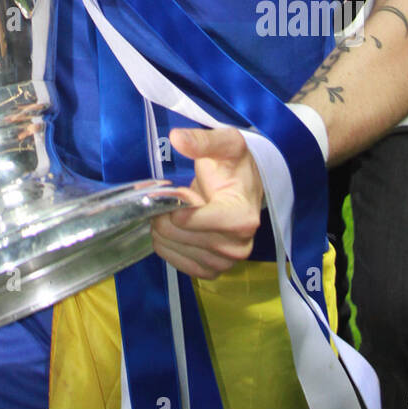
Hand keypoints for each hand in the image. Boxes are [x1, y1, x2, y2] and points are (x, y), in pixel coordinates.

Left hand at [150, 126, 262, 278]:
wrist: (244, 187)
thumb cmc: (234, 165)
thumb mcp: (225, 143)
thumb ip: (202, 140)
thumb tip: (177, 138)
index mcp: (242, 218)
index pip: (196, 221)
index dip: (179, 206)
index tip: (179, 191)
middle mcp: (237, 246)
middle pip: (180, 235)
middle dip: (166, 213)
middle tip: (172, 198)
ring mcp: (224, 262)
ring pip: (173, 248)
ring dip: (163, 227)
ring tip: (172, 210)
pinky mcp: (212, 270)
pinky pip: (175, 262)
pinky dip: (166, 244)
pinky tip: (172, 226)